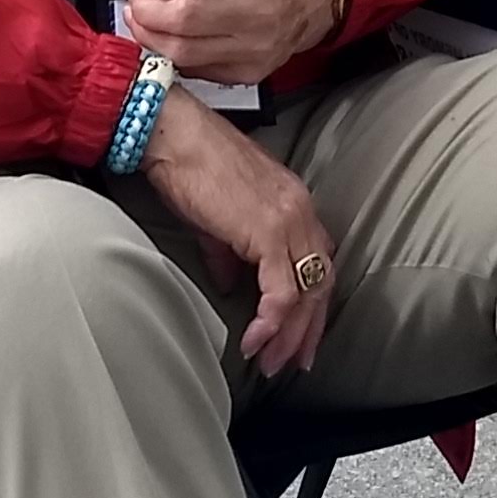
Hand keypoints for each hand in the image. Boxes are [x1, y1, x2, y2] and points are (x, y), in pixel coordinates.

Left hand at [124, 0, 341, 86]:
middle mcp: (262, 9)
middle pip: (184, 16)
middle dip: (146, 6)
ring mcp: (257, 46)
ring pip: (184, 50)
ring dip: (149, 33)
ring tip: (140, 16)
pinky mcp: (251, 71)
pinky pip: (197, 69)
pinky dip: (172, 53)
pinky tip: (164, 37)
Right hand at [137, 87, 335, 373]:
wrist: (174, 135)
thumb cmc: (190, 164)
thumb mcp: (217, 217)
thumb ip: (229, 253)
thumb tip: (228, 284)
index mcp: (294, 204)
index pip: (319, 262)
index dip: (313, 303)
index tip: (300, 336)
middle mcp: (302, 211)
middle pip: (322, 282)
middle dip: (308, 329)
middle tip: (293, 362)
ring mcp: (290, 220)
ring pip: (307, 292)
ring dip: (290, 334)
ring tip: (271, 362)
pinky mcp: (270, 231)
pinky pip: (281, 292)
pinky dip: (271, 322)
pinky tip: (256, 341)